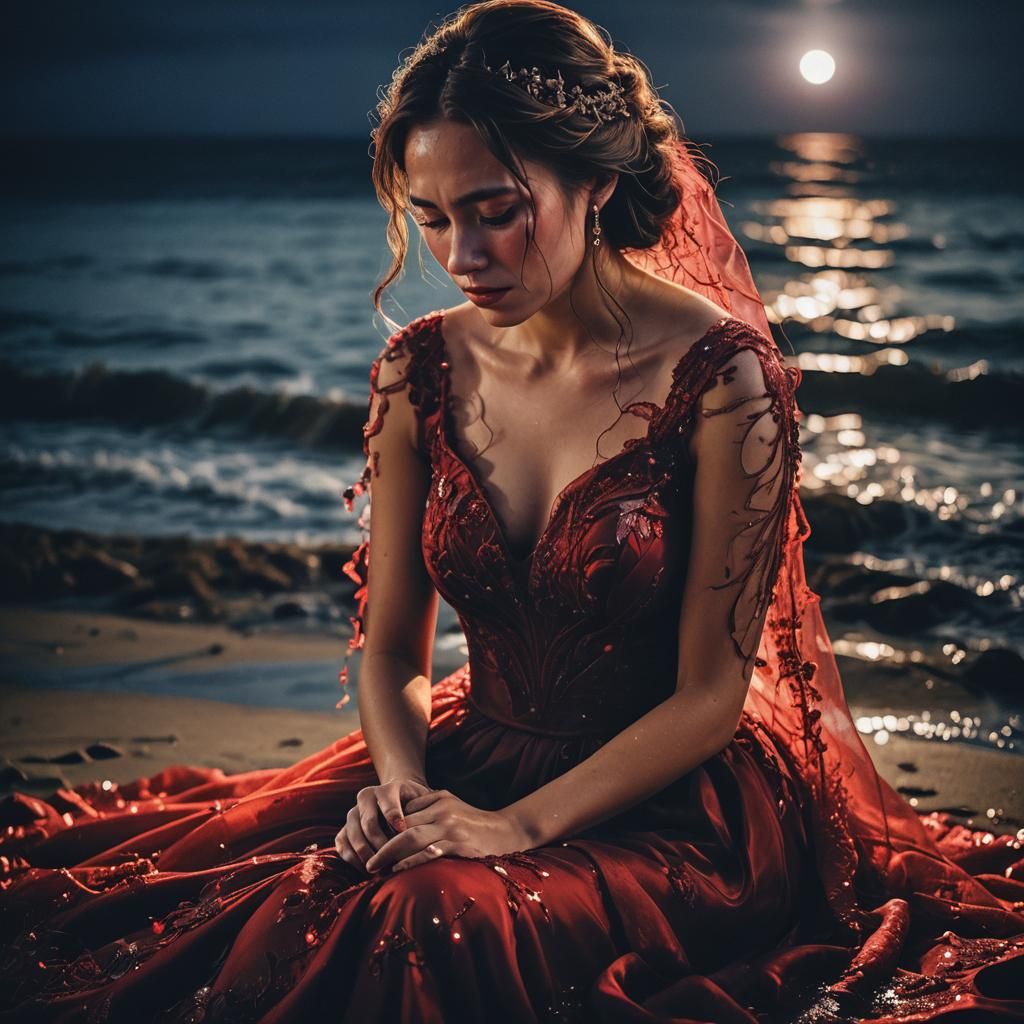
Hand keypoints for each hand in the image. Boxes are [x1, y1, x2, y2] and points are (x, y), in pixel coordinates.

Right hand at [335, 776, 433, 874]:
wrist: (399, 801)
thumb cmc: (415, 806)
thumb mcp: (422, 802)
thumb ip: (424, 811)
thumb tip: (422, 832)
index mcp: (386, 789)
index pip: (387, 803)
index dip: (394, 817)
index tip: (403, 832)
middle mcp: (366, 798)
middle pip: (369, 823)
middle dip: (381, 844)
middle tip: (393, 860)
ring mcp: (352, 813)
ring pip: (353, 835)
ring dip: (366, 854)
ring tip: (381, 869)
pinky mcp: (344, 828)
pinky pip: (342, 845)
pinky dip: (353, 859)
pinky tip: (367, 870)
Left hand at [363, 788, 533, 873]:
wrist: (507, 830)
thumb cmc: (473, 821)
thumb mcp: (450, 805)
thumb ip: (427, 807)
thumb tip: (398, 822)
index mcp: (438, 799)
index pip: (403, 813)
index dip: (384, 830)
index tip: (368, 846)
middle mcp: (442, 810)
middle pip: (402, 827)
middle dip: (381, 844)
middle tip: (366, 861)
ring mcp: (450, 827)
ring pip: (411, 839)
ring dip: (389, 855)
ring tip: (374, 868)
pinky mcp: (459, 844)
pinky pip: (429, 853)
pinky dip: (411, 862)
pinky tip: (398, 871)